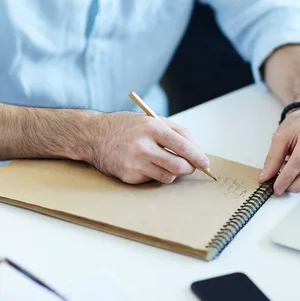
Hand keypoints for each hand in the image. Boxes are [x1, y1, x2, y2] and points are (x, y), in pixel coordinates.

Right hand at [89, 112, 208, 183]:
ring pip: (168, 177)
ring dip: (173, 173)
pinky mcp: (128, 176)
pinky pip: (152, 180)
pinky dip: (155, 174)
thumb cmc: (127, 127)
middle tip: (190, 167)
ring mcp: (135, 163)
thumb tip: (197, 152)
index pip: (183, 146)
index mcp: (152, 128)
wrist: (94, 135)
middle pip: (179, 166)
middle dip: (189, 169)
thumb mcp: (152, 120)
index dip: (198, 157)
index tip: (205, 163)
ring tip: (166, 162)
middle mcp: (143, 146)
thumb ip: (177, 132)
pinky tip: (146, 164)